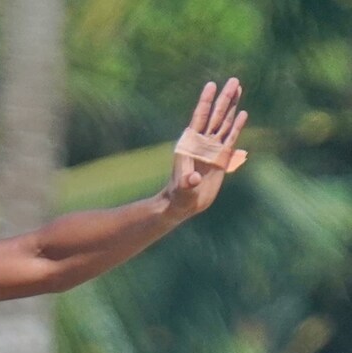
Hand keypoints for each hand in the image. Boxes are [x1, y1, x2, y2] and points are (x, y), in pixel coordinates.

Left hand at [165, 78, 247, 220]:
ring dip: (231, 106)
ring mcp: (212, 149)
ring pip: (224, 122)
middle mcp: (201, 143)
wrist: (183, 204)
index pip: (199, 118)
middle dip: (224, 98)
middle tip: (233, 80)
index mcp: (189, 144)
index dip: (205, 102)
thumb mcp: (183, 189)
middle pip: (215, 115)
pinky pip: (231, 138)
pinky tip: (243, 113)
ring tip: (238, 88)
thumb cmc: (179, 196)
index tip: (211, 85)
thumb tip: (193, 179)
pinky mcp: (221, 158)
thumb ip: (187, 182)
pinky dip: (237, 125)